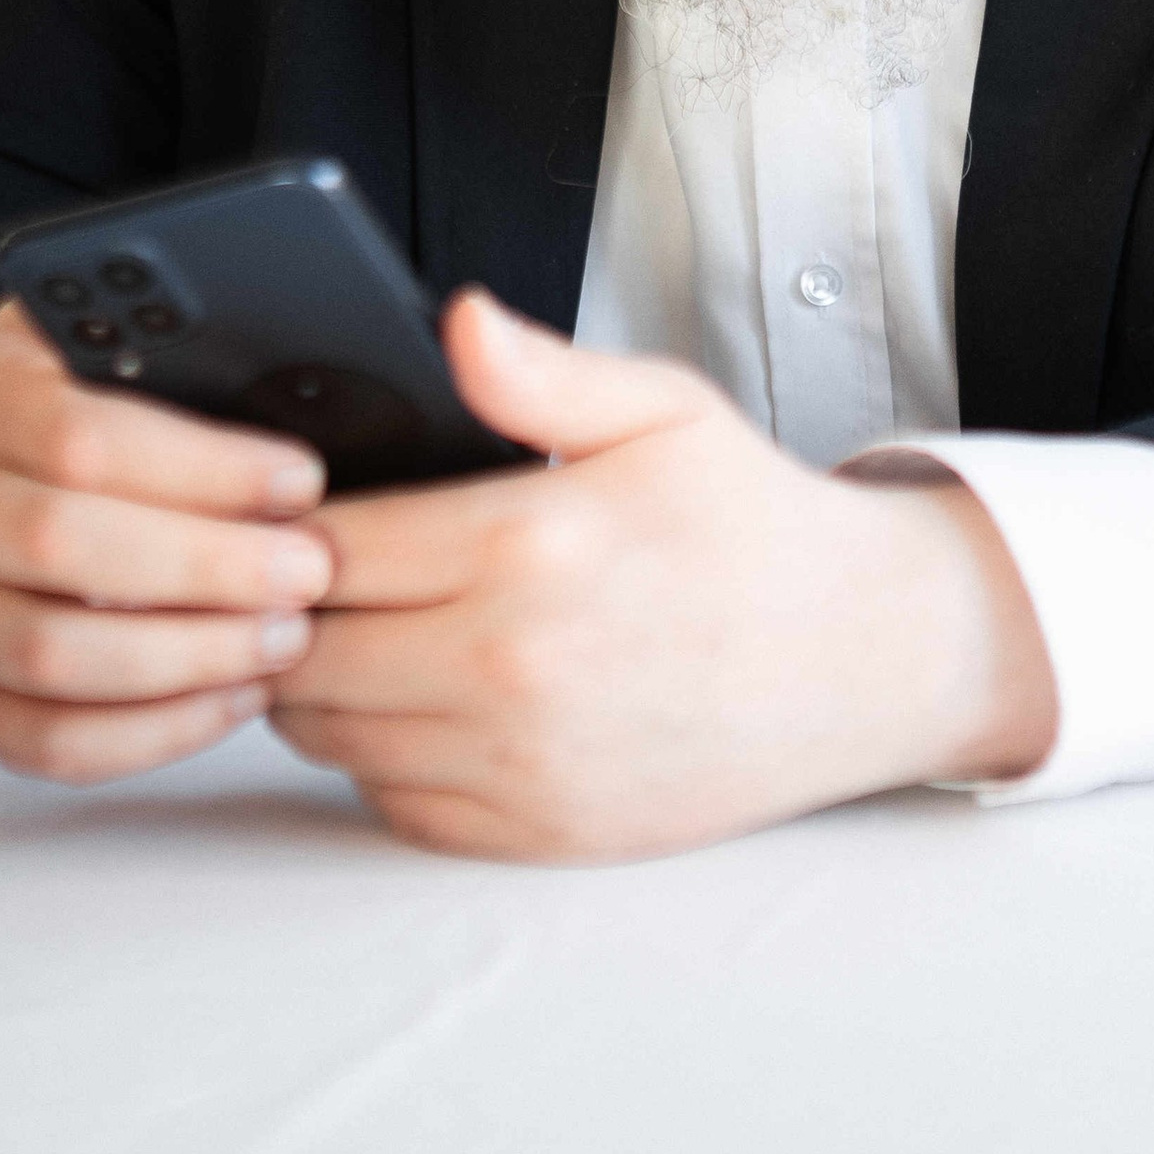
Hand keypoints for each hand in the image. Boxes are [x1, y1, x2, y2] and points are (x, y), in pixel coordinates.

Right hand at [0, 303, 327, 780]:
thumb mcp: (119, 351)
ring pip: (47, 656)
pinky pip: (48, 740)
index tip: (299, 484)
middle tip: (307, 573)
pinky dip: (153, 733)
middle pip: (58, 545)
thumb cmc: (83, 413)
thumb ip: (188, 370)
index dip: (203, 468)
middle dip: (206, 568)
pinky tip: (233, 696)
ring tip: (283, 638)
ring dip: (187, 658)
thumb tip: (302, 421)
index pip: (81, 436)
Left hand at [268, 288, 1057, 859]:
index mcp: (527, 545)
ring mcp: (520, 762)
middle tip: (326, 579)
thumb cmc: (757, 531)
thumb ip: (539, 372)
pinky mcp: (537, 832)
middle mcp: (510, 666)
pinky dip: (385, 758)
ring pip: (330, 734)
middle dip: (294, 611)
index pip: (323, 547)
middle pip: (302, 651)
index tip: (310, 514)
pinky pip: (391, 803)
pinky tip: (430, 704)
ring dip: (328, 686)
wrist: (862, 660)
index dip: (291, 528)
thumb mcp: (663, 412)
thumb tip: (455, 320)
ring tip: (374, 634)